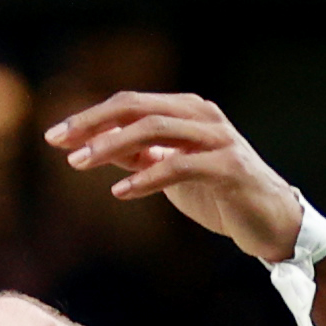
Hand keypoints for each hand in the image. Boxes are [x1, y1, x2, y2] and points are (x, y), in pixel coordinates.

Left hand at [49, 88, 310, 260]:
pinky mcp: (230, 168)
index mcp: (186, 110)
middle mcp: (202, 115)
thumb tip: (95, 148)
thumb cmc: (219, 194)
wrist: (270, 222)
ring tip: (81, 163)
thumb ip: (138, 156)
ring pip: (157, 129)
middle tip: (59, 143)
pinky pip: (180, 165)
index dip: (90, 117)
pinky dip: (147, 177)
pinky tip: (121, 193)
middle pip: (138, 107)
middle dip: (93, 123)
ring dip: (113, 145)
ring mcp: (218, 139)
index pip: (130, 103)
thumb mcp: (170, 170)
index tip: (55, 136)